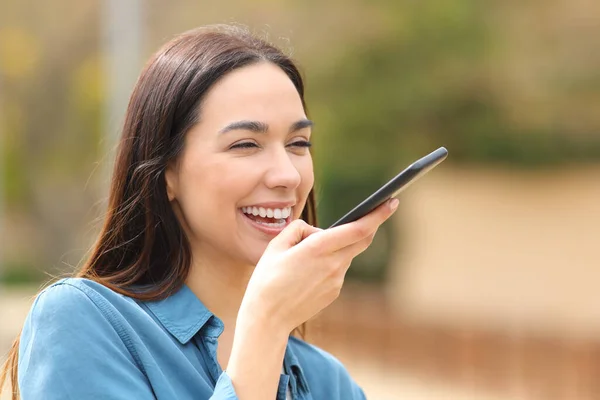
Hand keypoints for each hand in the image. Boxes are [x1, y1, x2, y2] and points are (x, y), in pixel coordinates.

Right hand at [239, 198, 398, 334]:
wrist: (268, 317)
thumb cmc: (267, 279)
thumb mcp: (276, 245)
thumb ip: (299, 229)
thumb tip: (318, 232)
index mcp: (318, 248)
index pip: (358, 229)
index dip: (378, 215)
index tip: (392, 202)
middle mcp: (332, 264)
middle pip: (363, 239)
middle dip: (372, 223)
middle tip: (378, 210)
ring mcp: (336, 280)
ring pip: (346, 253)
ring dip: (338, 246)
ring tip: (306, 255)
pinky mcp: (335, 291)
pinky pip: (337, 269)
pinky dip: (329, 262)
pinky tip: (307, 272)